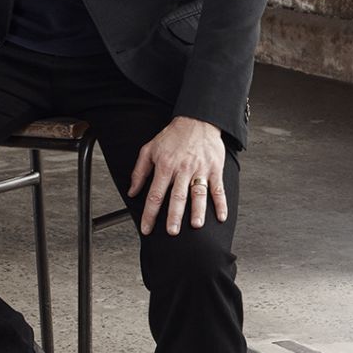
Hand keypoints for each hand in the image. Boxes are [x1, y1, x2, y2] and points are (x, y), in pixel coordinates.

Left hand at [127, 116, 227, 235]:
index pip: (155, 194)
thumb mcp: (149, 149)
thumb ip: (139, 172)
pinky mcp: (215, 169)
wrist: (197, 120)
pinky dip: (221, 203)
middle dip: (174, 215)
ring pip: (198, 193)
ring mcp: (200, 170)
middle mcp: (182, 169)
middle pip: (177, 196)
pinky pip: (218, 188)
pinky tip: (221, 217)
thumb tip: (132, 192)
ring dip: (197, 210)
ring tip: (196, 225)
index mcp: (165, 166)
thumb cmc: (172, 136)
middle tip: (172, 232)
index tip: (146, 229)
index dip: (149, 213)